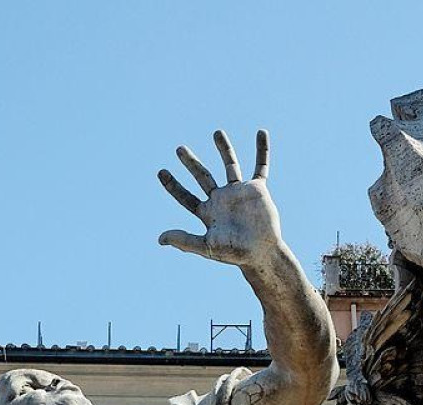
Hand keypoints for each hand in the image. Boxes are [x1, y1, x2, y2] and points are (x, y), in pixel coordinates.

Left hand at [158, 130, 280, 266]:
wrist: (262, 252)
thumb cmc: (235, 253)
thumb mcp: (207, 247)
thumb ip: (185, 241)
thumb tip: (160, 238)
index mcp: (208, 212)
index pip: (185, 196)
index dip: (173, 185)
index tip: (161, 171)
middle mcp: (222, 199)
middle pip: (202, 176)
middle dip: (191, 163)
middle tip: (179, 149)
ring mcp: (239, 192)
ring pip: (230, 165)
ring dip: (224, 149)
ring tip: (216, 132)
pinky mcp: (257, 189)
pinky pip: (261, 166)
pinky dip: (262, 150)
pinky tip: (261, 133)